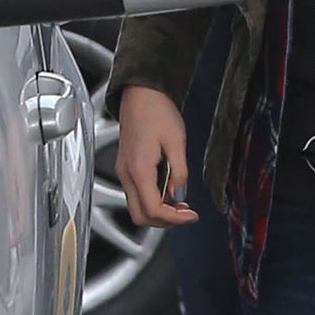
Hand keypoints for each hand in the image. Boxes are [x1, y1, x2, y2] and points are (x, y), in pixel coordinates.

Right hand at [116, 85, 197, 227]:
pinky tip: (169, 189)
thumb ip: (179, 173)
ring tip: (180, 201)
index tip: (191, 216)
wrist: (140, 94)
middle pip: (140, 216)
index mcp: (138, 169)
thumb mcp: (176, 142)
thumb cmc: (156, 111)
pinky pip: (137, 194)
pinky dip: (153, 199)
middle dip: (164, 221)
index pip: (153, 210)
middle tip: (185, 213)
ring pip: (138, 207)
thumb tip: (180, 195)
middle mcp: (126, 174)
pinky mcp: (126, 168)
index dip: (174, 219)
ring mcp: (124, 172)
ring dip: (159, 211)